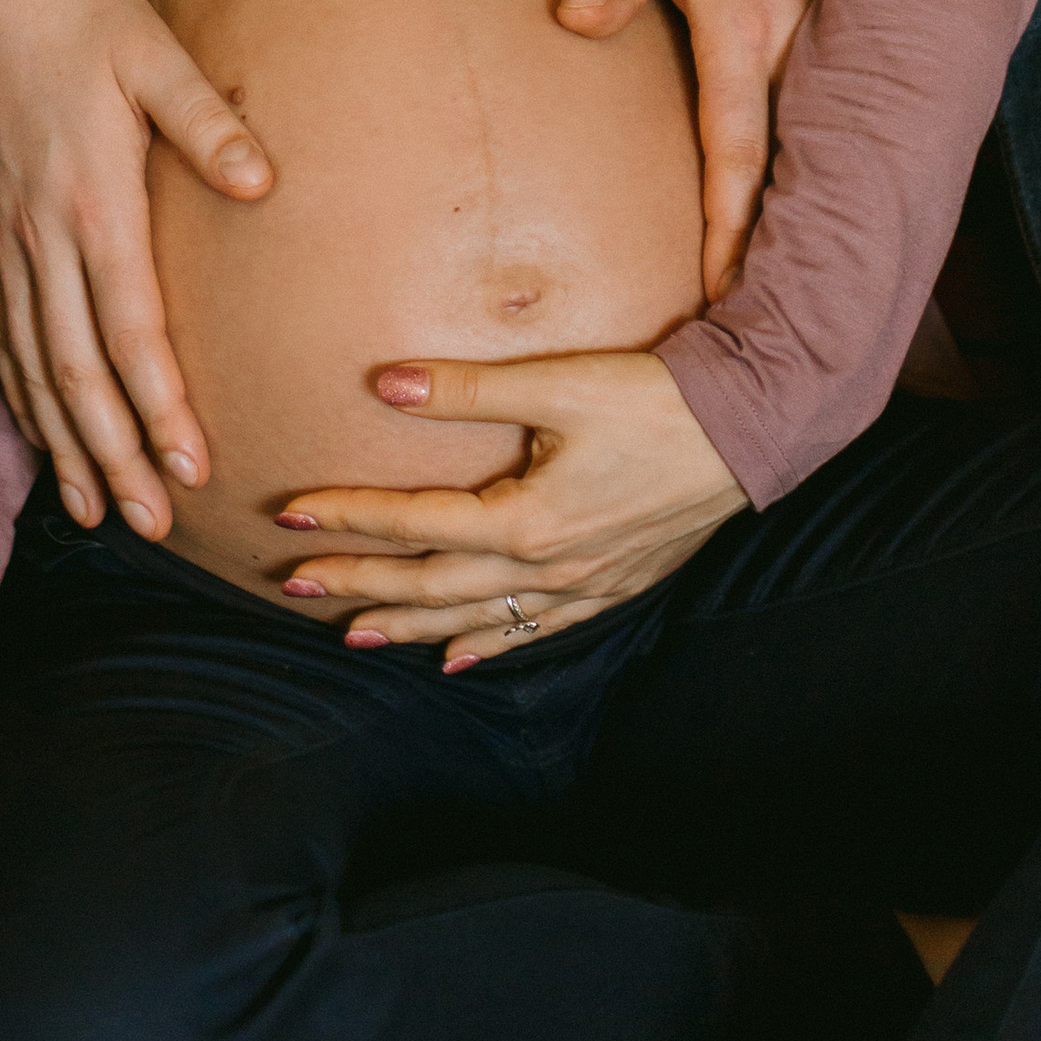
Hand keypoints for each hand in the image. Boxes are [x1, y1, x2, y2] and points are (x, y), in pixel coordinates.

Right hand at [0, 0, 273, 542]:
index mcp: (91, 197)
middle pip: (76, 370)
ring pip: (33, 365)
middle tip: (151, 526)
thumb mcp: (152, 50)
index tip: (192, 468)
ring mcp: (7, 238)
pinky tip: (44, 438)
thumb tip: (264, 182)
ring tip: (99, 512)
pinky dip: (22, 397)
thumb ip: (206, 121)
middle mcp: (41, 234)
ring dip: (67, 444)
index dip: (160, 406)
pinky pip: (2, 335)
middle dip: (115, 454)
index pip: (129, 328)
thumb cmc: (80, 12)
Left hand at [273, 349, 744, 669]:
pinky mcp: (612, 586)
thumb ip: (466, 389)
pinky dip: (487, 644)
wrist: (751, 429)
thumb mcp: (557, 383)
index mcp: (527, 522)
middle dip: (359, 585)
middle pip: (432, 585)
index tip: (289, 516)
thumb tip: (385, 385)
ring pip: (476, 619)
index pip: (415, 524)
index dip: (348, 519)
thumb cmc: (655, 397)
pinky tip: (457, 656)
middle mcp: (548, 569)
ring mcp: (582, 586)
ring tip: (354, 635)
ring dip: (410, 627)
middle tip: (293, 585)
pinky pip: (534, 630)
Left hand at [555, 0, 841, 294]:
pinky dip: (806, 181)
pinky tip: (797, 230)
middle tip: (760, 331)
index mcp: (742, 29)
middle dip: (771, 251)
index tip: (725, 286)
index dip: (730, 220)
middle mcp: (789, 52)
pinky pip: (814, 125)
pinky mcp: (825, 47)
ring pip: (803, 154)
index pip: (736, 145)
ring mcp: (815, 53)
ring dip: (792, 223)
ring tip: (782, 305)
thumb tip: (572, 21)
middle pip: (781, 171)